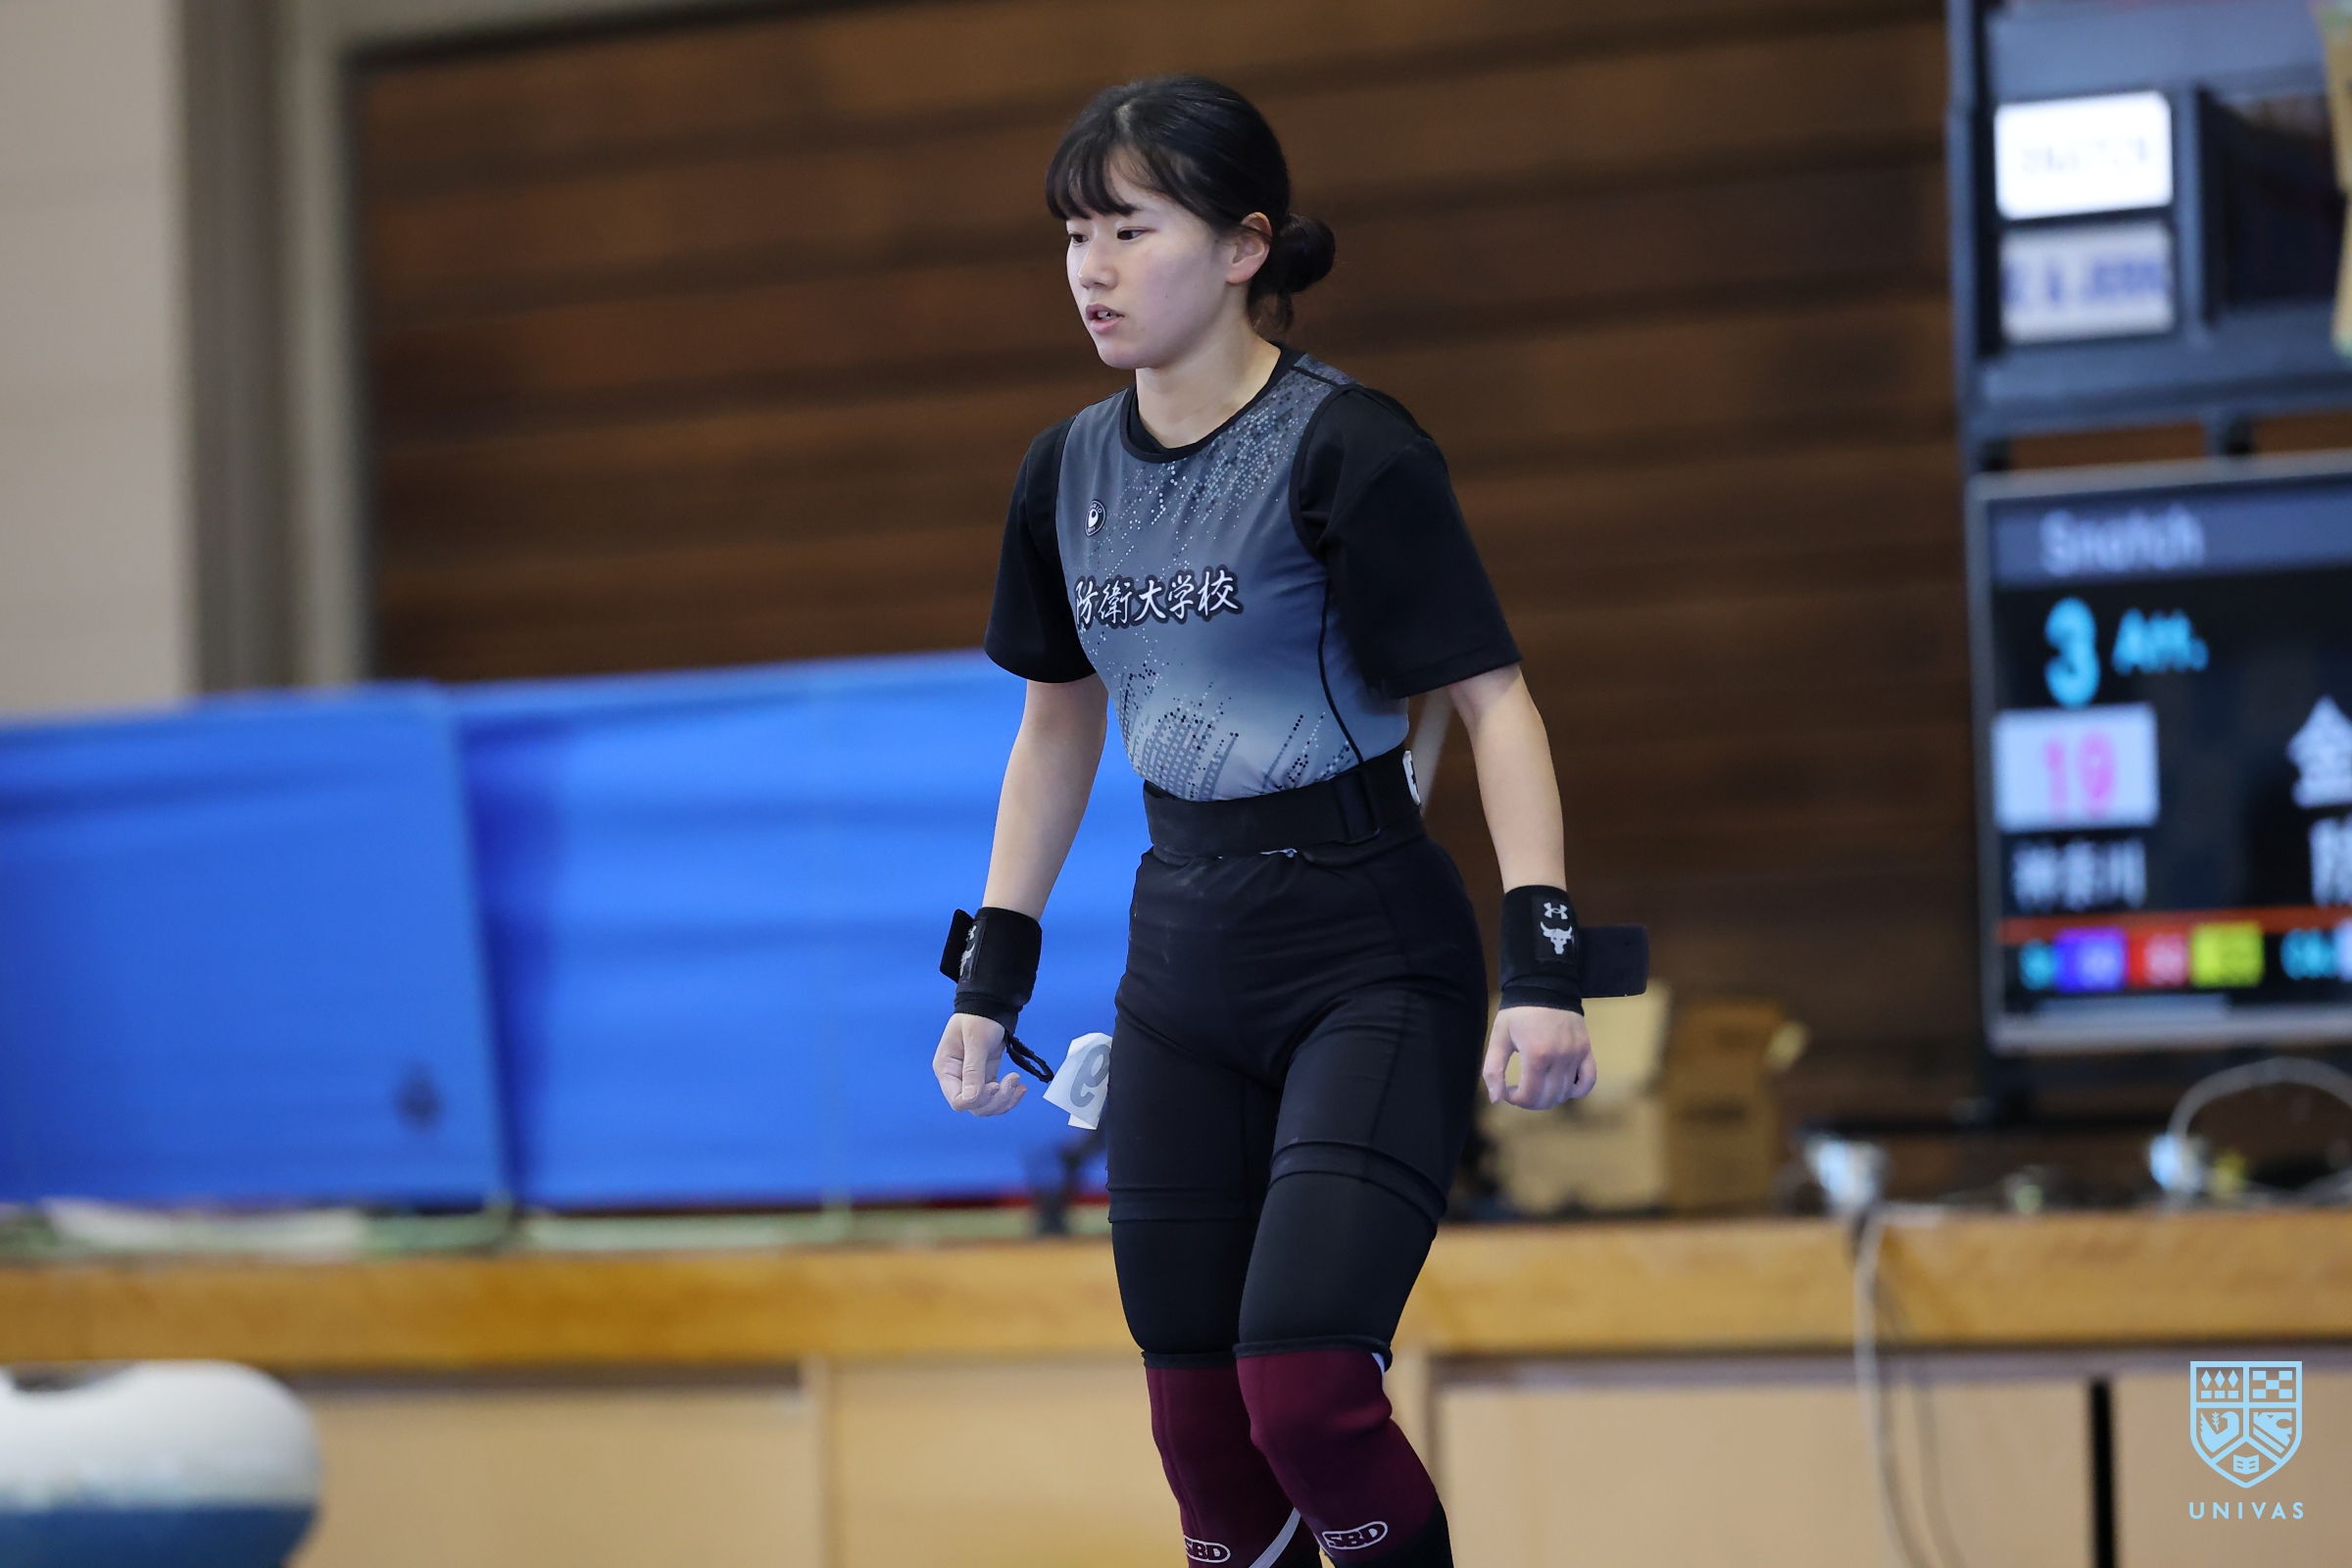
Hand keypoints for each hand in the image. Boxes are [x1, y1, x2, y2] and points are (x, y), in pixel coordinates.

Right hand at [934, 1013, 1026, 1116]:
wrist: (990, 1004)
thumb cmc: (978, 1017)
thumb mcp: (975, 1040)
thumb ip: (973, 1070)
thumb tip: (971, 1099)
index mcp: (946, 1069)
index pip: (957, 1100)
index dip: (977, 1099)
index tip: (995, 1085)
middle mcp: (956, 1079)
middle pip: (974, 1106)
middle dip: (995, 1101)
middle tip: (1013, 1081)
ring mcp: (972, 1079)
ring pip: (986, 1105)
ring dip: (1005, 1100)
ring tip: (1018, 1083)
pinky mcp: (987, 1076)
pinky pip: (995, 1096)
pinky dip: (1009, 1096)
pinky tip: (1020, 1087)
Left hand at [1481, 1005, 1595, 1109]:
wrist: (1545, 985)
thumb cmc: (1518, 1012)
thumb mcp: (1499, 1038)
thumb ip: (1493, 1069)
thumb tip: (1496, 1099)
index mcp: (1536, 1055)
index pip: (1530, 1096)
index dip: (1516, 1101)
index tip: (1508, 1092)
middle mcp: (1560, 1058)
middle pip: (1549, 1098)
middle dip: (1531, 1102)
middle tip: (1521, 1092)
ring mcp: (1576, 1055)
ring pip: (1566, 1093)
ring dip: (1550, 1098)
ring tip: (1538, 1087)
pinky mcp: (1587, 1051)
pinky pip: (1588, 1081)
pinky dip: (1577, 1090)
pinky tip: (1562, 1086)